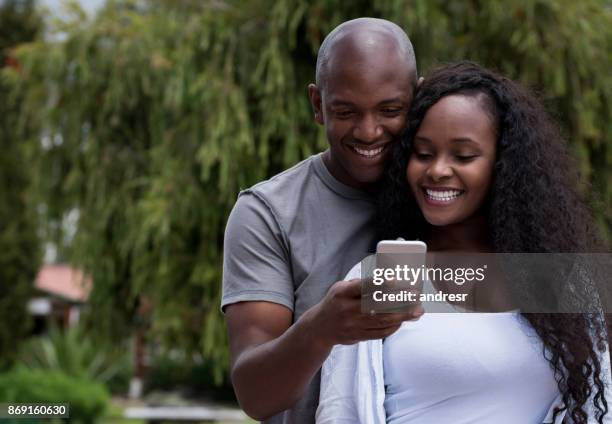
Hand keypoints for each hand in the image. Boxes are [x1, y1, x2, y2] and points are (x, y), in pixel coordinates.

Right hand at [306, 279, 423, 347]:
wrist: (320, 327)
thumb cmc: (336, 301)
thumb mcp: (341, 287)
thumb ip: (361, 284)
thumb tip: (389, 280)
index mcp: (342, 293)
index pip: (362, 286)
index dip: (378, 283)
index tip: (395, 280)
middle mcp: (347, 309)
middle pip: (377, 305)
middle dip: (400, 300)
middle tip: (416, 295)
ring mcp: (353, 325)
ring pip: (382, 320)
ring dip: (403, 315)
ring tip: (418, 310)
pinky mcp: (358, 336)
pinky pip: (380, 332)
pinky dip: (394, 326)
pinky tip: (403, 320)